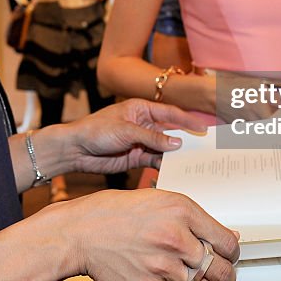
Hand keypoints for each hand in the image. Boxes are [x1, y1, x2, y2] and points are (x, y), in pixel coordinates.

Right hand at [61, 188, 238, 280]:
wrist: (82, 232)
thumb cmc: (117, 213)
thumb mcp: (158, 200)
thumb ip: (192, 219)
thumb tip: (223, 237)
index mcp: (182, 210)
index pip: (227, 242)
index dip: (231, 252)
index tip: (229, 256)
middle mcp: (177, 237)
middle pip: (220, 269)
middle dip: (225, 276)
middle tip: (222, 276)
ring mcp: (164, 265)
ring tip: (192, 278)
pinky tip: (163, 276)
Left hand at [63, 98, 207, 173]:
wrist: (75, 149)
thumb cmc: (96, 130)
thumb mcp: (126, 131)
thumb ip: (152, 137)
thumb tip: (177, 144)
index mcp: (142, 109)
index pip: (170, 114)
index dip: (188, 121)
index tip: (204, 130)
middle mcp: (144, 124)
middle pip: (170, 132)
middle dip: (186, 140)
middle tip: (205, 150)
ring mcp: (141, 141)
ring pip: (164, 149)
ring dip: (176, 156)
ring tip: (194, 164)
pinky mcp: (137, 157)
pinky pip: (156, 161)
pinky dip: (165, 166)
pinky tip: (176, 172)